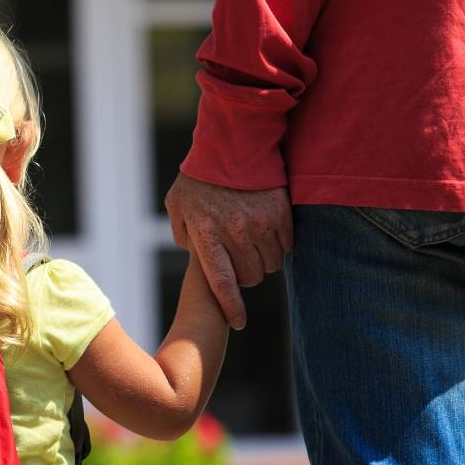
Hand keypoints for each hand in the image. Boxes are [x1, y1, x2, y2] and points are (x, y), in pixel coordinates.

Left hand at [164, 174, 292, 329]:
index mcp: (207, 235)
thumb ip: (180, 231)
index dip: (231, 307)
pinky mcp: (281, 213)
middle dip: (246, 276)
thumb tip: (190, 251)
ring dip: (264, 260)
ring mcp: (260, 224)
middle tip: (240, 261)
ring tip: (253, 244)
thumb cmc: (200, 176)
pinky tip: (268, 232)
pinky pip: (287, 245)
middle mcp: (234, 233)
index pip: (222, 283)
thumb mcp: (177, 204)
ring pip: (271, 264)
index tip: (238, 323)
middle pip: (251, 277)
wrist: (232, 142)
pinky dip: (280, 245)